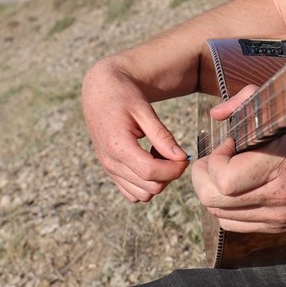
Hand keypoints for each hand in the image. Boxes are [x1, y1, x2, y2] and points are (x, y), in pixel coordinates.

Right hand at [81, 57, 190, 202]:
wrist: (99, 91)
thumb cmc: (123, 95)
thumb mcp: (144, 109)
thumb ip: (162, 136)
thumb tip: (181, 157)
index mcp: (117, 145)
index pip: (151, 172)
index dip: (174, 169)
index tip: (185, 156)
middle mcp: (110, 162)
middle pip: (149, 187)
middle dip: (169, 174)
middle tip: (175, 152)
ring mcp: (108, 169)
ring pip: (142, 195)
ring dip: (158, 180)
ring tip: (160, 154)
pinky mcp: (110, 171)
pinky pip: (132, 193)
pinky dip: (146, 184)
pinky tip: (150, 161)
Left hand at [190, 86, 285, 232]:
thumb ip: (249, 103)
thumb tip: (216, 114)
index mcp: (281, 164)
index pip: (225, 178)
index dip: (215, 159)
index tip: (228, 142)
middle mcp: (278, 195)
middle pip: (215, 200)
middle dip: (204, 176)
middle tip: (213, 158)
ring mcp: (279, 216)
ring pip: (220, 215)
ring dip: (212, 192)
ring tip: (222, 172)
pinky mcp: (281, 227)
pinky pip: (237, 225)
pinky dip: (225, 208)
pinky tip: (235, 189)